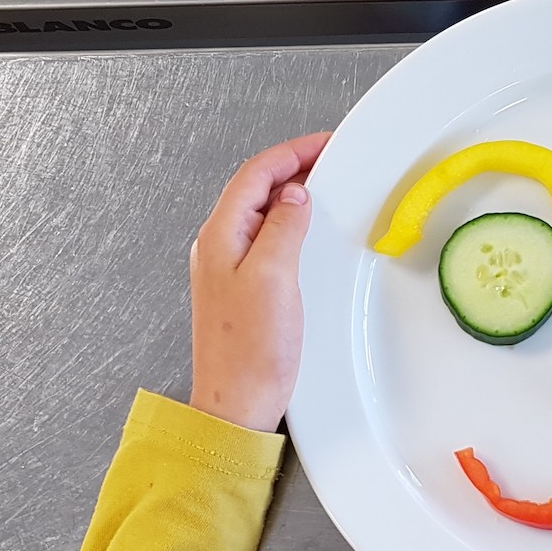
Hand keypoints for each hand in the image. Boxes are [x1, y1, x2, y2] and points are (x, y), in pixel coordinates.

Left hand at [189, 132, 329, 432]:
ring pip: (263, 213)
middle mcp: (219, 247)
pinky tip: (309, 233)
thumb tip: (295, 195)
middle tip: (332, 159)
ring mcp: (230, 269)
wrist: (237, 406)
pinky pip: (267, 241)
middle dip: (294, 167)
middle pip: (257, 189)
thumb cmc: (250, 354)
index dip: (292, 152)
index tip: (326, 144)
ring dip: (293, 195)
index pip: (256, 174)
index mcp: (220, 236)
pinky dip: (291, 225)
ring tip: (325, 187)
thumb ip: (284, 229)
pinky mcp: (245, 290)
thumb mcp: (273, 278)